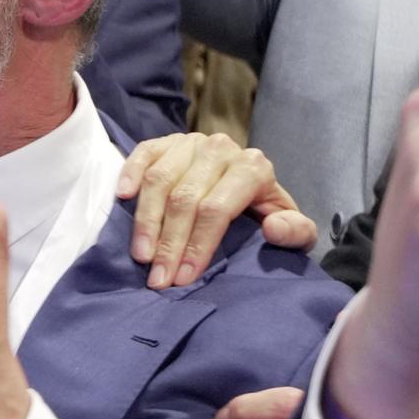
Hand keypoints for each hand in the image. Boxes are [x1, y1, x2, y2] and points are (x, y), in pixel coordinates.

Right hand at [116, 132, 316, 288]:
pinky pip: (143, 153)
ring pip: (160, 180)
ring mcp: (191, 142)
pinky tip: (122, 198)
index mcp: (253, 168)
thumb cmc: (264, 212)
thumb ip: (296, 233)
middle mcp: (221, 149)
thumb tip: (273, 229)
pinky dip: (130, 173)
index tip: (182, 277)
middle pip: (185, 198)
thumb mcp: (292, 226)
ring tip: (141, 256)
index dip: (198, 245)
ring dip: (146, 221)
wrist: (250, 182)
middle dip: (169, 243)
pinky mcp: (167, 140)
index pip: (216, 209)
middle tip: (156, 278)